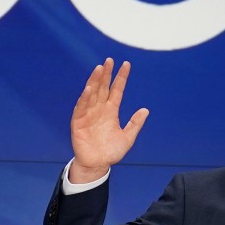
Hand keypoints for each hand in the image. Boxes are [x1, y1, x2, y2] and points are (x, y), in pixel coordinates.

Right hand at [69, 58, 149, 183]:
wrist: (97, 165)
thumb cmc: (111, 151)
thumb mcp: (127, 138)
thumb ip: (135, 124)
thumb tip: (145, 110)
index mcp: (111, 111)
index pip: (117, 90)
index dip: (121, 78)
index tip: (126, 65)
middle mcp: (100, 109)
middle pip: (103, 88)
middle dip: (106, 74)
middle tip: (109, 60)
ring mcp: (88, 114)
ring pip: (92, 94)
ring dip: (95, 81)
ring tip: (99, 69)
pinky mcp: (78, 122)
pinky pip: (81, 108)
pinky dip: (84, 98)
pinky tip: (88, 88)